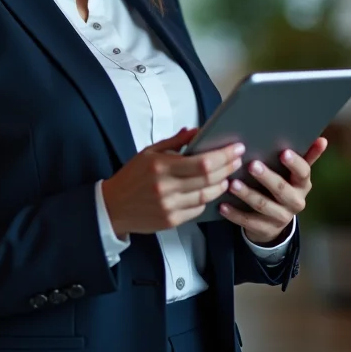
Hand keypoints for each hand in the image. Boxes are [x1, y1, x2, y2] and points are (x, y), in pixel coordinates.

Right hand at [101, 128, 243, 236]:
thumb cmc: (131, 176)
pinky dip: (207, 199)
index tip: (236, 148)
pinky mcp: (171, 221)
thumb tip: (197, 130)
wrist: (112, 206)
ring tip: (228, 175)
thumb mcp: (148, 152)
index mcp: (160, 166)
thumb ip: (174, 142)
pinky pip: (197, 209)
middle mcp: (166, 187)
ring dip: (221, 185)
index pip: (202, 162)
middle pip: (208, 179)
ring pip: (206, 196)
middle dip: (228, 167)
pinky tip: (211, 190)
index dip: (223, 155)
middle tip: (237, 159)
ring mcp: (169, 206)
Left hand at [219, 136, 327, 244]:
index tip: (283, 152)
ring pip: (263, 206)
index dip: (294, 164)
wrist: (276, 220)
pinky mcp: (265, 229)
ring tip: (232, 184)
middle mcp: (295, 202)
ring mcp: (281, 217)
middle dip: (266, 177)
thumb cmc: (283, 185)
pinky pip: (249, 222)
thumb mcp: (294, 174)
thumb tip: (322, 139)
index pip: (303, 173)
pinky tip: (222, 205)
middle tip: (251, 165)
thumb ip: (306, 156)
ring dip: (247, 195)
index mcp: (302, 184)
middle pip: (281, 189)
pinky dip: (234, 214)